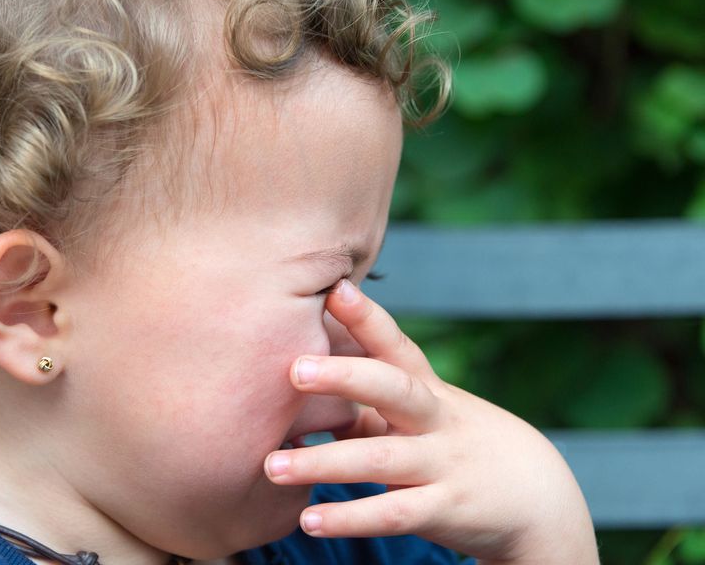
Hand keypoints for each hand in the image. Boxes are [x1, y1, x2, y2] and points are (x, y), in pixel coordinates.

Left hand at [264, 279, 598, 563]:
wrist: (537, 496)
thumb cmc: (456, 441)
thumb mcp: (424, 411)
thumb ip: (371, 397)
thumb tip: (300, 379)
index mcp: (426, 389)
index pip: (396, 346)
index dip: (367, 318)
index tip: (335, 290)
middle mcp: (435, 419)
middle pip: (394, 389)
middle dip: (345, 375)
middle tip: (294, 369)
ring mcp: (443, 464)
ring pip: (382, 458)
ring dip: (324, 462)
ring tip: (272, 466)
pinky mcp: (446, 509)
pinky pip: (394, 514)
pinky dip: (351, 518)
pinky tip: (308, 520)